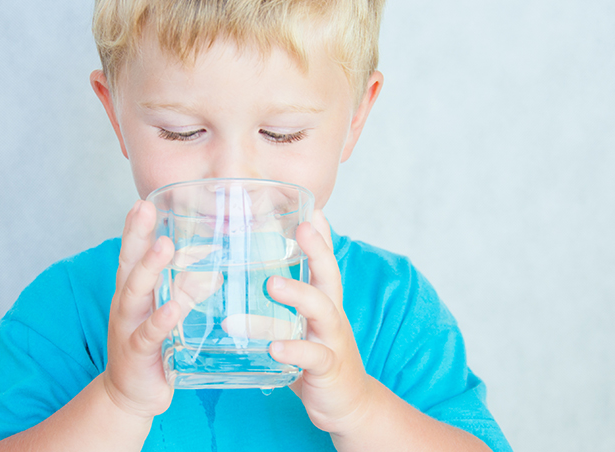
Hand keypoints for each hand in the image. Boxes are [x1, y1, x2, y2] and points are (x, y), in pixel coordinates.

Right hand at [101, 200, 180, 418]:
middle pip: (128, 264)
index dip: (136, 228)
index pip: (131, 253)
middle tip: (146, 209)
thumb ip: (185, 290)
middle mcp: (126, 304)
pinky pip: (148, 335)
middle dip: (137, 236)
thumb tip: (216, 268)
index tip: (143, 201)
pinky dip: (160, 320)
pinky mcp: (137, 354)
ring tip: (164, 247)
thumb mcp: (167, 312)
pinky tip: (172, 308)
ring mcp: (128, 328)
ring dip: (149, 269)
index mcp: (133, 291)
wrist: (131, 394)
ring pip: (134, 293)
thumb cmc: (152, 346)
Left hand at [266, 210, 374, 435]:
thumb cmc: (318, 359)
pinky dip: (292, 349)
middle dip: (318, 250)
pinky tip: (273, 347)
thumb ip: (290, 300)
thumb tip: (266, 273)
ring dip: (297, 295)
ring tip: (271, 284)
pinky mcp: (327, 369)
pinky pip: (311, 356)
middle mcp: (332, 316)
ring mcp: (332, 341)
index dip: (320, 236)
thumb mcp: (306, 325)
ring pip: (322, 311)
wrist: (348, 406)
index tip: (311, 207)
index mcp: (324, 303)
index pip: (325, 262)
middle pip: (330, 276)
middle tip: (300, 229)